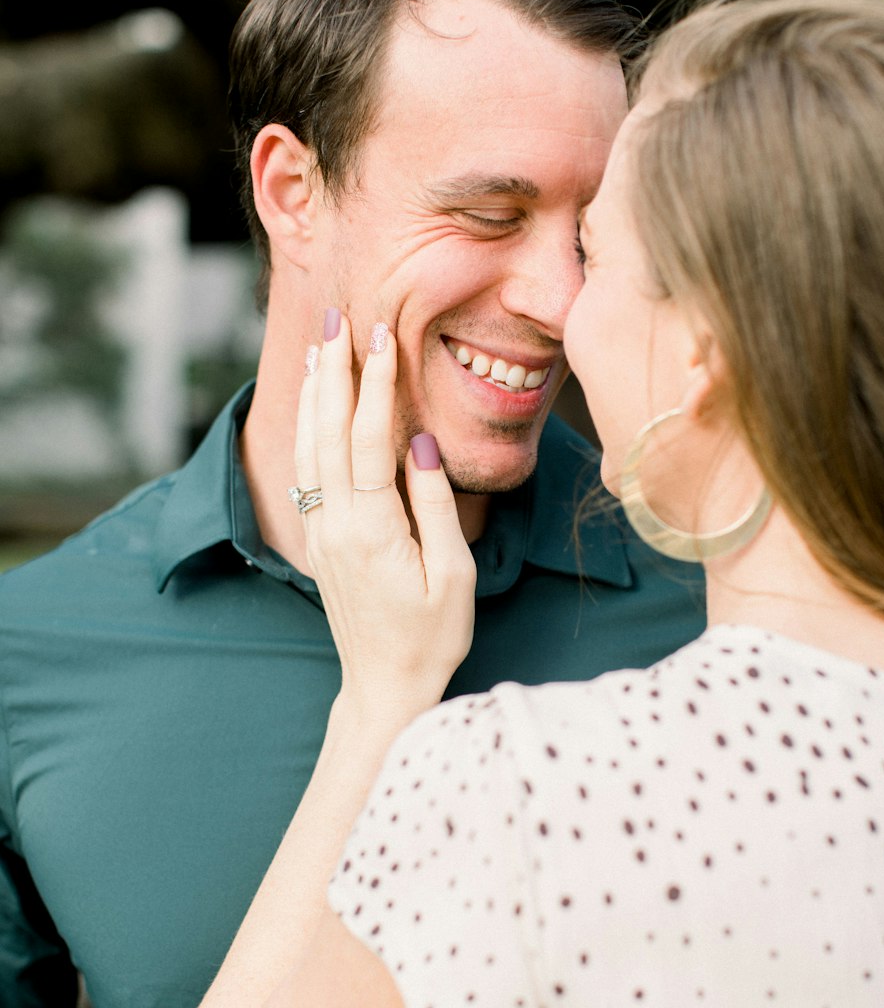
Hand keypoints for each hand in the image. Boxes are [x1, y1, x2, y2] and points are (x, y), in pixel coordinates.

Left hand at [294, 312, 476, 720]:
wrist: (385, 687)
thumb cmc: (431, 636)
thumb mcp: (451, 574)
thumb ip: (433, 504)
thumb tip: (421, 442)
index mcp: (372, 530)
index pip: (367, 440)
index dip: (374, 385)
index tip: (381, 337)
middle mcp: (337, 525)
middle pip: (326, 432)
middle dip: (334, 372)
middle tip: (340, 320)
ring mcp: (322, 532)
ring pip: (309, 448)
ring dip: (315, 394)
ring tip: (321, 348)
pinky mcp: (320, 540)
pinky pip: (307, 470)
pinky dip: (308, 428)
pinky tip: (313, 405)